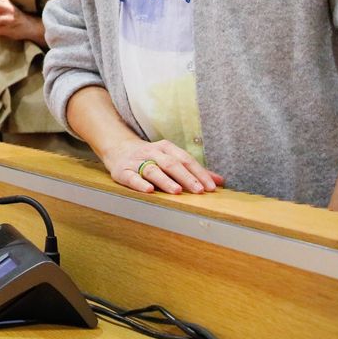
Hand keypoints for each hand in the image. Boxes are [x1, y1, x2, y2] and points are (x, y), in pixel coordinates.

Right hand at [98, 136, 223, 195]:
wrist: (118, 148)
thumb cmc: (150, 157)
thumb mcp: (171, 158)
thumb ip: (194, 170)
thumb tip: (219, 181)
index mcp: (166, 148)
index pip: (186, 159)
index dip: (199, 172)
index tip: (211, 187)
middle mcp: (152, 152)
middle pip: (171, 164)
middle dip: (186, 177)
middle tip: (199, 190)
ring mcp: (136, 161)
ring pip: (152, 170)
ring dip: (165, 180)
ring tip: (177, 191)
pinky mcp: (122, 171)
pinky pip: (131, 177)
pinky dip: (140, 184)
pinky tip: (149, 190)